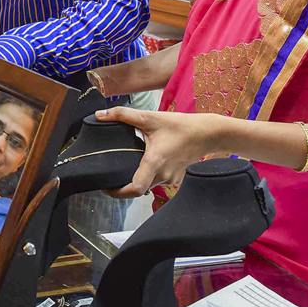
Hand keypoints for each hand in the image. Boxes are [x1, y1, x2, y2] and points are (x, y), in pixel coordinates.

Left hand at [95, 107, 222, 196]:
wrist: (208, 133)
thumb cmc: (180, 125)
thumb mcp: (149, 117)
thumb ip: (123, 115)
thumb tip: (99, 114)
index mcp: (154, 162)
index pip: (135, 189)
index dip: (118, 192)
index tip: (107, 187)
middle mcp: (162, 175)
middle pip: (138, 189)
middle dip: (123, 186)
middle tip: (110, 177)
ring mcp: (171, 178)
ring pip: (148, 185)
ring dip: (136, 179)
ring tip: (123, 167)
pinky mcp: (176, 177)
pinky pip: (157, 181)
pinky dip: (148, 176)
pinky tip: (143, 163)